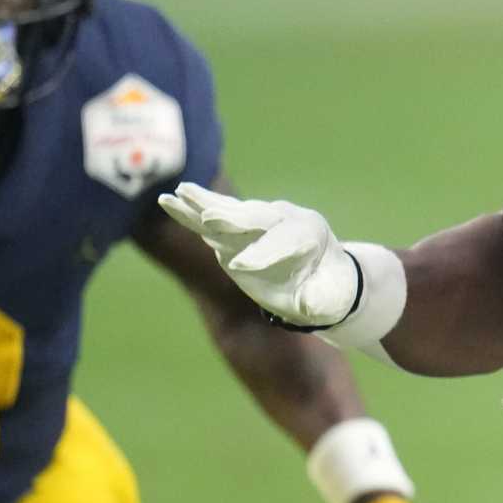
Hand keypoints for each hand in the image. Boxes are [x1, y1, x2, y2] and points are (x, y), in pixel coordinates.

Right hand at [159, 182, 357, 326]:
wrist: (323, 274)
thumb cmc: (328, 290)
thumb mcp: (332, 299)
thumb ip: (320, 302)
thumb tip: (308, 308)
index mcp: (310, 232)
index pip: (286, 240)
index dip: (264, 254)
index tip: (241, 267)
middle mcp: (283, 218)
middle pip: (255, 217)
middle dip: (232, 220)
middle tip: (209, 219)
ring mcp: (258, 220)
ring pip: (229, 211)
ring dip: (204, 204)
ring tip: (179, 194)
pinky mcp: (237, 228)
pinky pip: (213, 216)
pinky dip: (192, 210)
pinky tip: (171, 200)